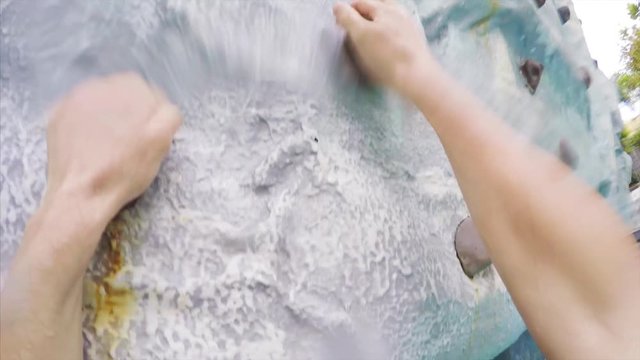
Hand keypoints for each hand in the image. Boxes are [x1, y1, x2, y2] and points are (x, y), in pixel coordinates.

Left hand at [46, 73, 181, 222]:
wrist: (82, 193)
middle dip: (127, 111)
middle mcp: (97, 86)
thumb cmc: (125, 169)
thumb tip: (164, 107)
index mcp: (127, 88)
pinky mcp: (55, 116)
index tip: (150, 132)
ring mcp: (72, 100)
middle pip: (120, 92)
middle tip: (131, 139)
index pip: (145, 88)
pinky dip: (86, 124)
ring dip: (107, 116)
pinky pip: (78, 113)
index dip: (151, 112)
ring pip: (98, 101)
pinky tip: (90, 144)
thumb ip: (169, 115)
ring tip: (109, 143)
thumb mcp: (161, 142)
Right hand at [333, 0, 439, 99]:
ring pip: (388, 18)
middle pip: (376, 7)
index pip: (360, 3)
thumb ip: (348, 18)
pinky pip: (397, 30)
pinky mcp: (414, 41)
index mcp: (384, 9)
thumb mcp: (361, 34)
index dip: (347, 12)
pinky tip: (385, 43)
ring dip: (377, 21)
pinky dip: (388, 32)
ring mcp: (409, 26)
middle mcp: (398, 13)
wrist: (416, 76)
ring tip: (368, 34)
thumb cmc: (386, 55)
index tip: (339, 24)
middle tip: (352, 28)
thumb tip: (337, 7)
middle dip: (363, 13)